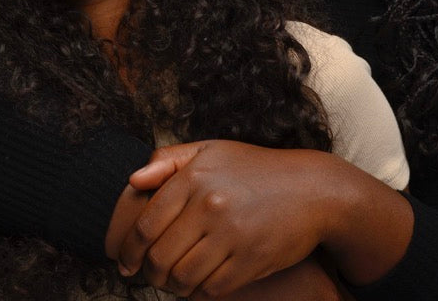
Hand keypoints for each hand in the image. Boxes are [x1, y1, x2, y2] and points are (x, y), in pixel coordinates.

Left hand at [108, 141, 408, 297]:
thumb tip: (133, 180)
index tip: (125, 262)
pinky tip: (195, 285)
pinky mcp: (253, 260)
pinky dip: (198, 291)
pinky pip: (213, 287)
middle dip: (148, 271)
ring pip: (184, 276)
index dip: (129, 249)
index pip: (145, 224)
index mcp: (193, 178)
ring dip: (171, 285)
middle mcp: (209, 206)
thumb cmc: (255, 169)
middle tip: (147, 275)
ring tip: (170, 281)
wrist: (312, 189)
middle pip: (160, 255)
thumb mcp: (210, 150)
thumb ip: (167, 161)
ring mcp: (232, 235)